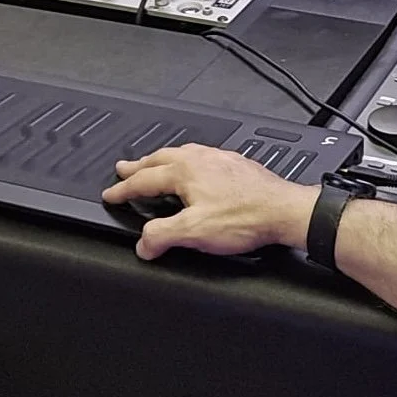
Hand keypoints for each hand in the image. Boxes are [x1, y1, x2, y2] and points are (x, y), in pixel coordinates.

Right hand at [101, 144, 318, 260]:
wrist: (285, 211)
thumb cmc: (246, 217)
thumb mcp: (193, 231)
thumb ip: (161, 236)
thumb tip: (143, 242)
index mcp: (186, 171)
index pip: (145, 179)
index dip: (124, 189)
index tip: (111, 194)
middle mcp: (203, 159)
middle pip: (161, 158)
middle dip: (140, 165)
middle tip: (124, 169)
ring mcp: (222, 160)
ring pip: (183, 154)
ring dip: (163, 160)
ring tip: (155, 166)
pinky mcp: (238, 166)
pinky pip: (203, 157)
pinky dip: (187, 162)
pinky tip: (195, 170)